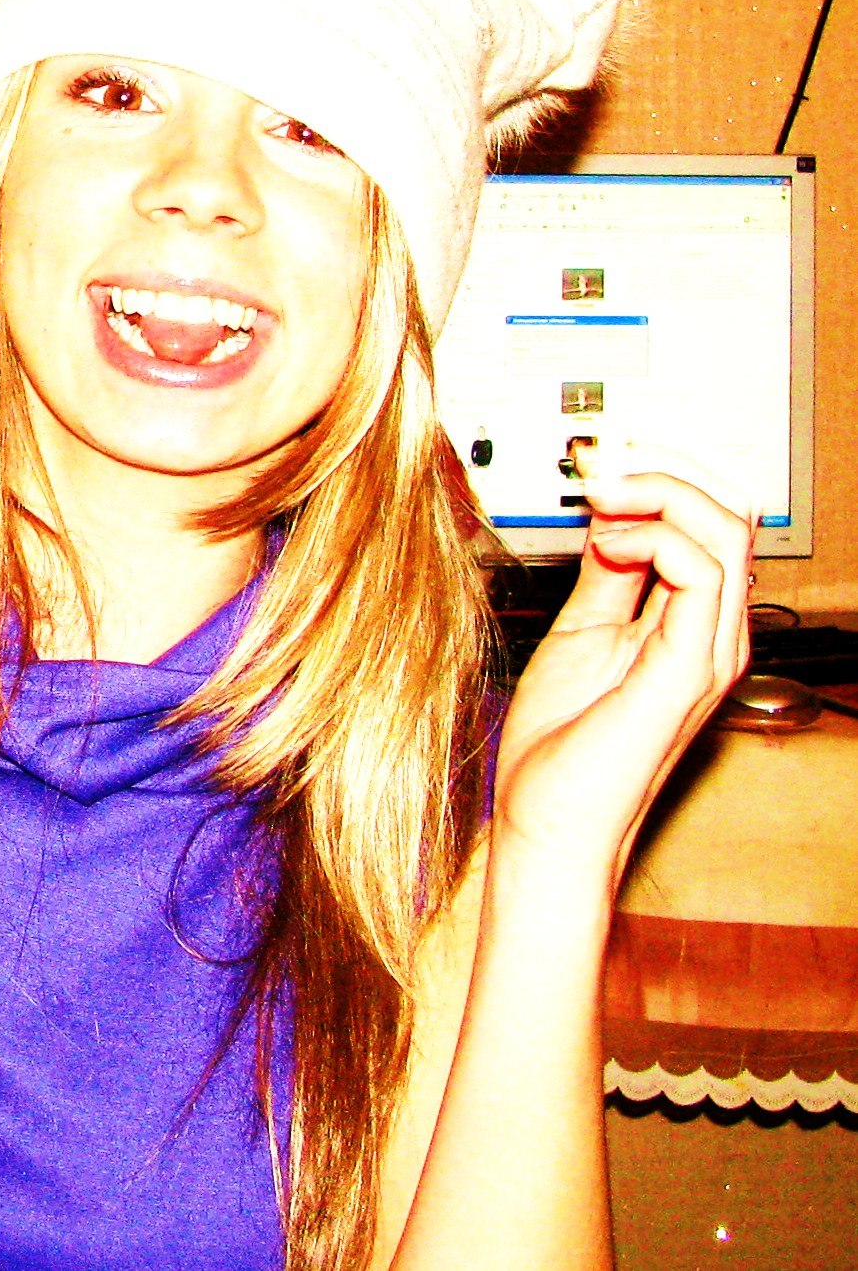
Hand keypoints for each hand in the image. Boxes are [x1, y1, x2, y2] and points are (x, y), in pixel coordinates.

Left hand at [494, 458, 752, 893]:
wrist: (546, 818)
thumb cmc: (561, 744)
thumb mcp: (579, 630)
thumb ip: (604, 574)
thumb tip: (610, 514)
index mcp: (690, 622)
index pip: (713, 523)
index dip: (666, 475)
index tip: (602, 460)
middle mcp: (712, 633)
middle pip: (732, 516)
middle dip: (668, 469)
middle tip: (602, 466)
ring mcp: (708, 651)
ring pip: (727, 532)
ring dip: (658, 494)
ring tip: (600, 501)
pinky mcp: (687, 668)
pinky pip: (702, 574)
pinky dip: (654, 537)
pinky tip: (608, 543)